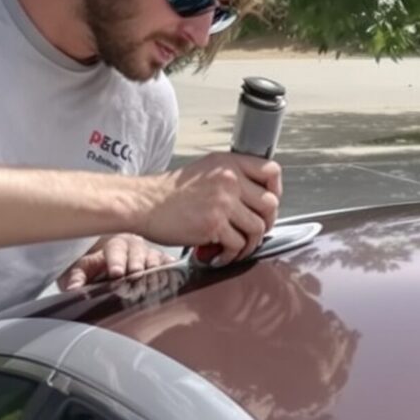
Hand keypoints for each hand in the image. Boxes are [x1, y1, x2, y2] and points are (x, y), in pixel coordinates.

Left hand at [57, 233, 173, 290]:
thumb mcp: (81, 270)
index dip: (116, 260)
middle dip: (137, 264)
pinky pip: (170, 265)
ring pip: (156, 259)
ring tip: (153, 283)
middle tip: (135, 275)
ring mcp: (150, 254)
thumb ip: (76, 277)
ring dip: (154, 271)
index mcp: (114, 245)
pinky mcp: (163, 263)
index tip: (115, 272)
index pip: (116, 249)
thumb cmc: (97, 266)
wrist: (111, 264)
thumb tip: (73, 289)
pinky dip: (172, 271)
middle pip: (139, 253)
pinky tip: (173, 278)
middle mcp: (134, 247)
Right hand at [135, 153, 281, 265]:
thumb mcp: (205, 172)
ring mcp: (223, 201)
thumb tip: (259, 199)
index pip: (271, 171)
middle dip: (265, 223)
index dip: (276, 189)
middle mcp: (229, 179)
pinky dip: (230, 255)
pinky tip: (219, 255)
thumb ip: (232, 179)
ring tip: (233, 247)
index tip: (268, 204)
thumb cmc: (170, 192)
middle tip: (252, 232)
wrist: (143, 203)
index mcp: (229, 164)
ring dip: (248, 244)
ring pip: (257, 228)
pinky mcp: (214, 224)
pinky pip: (238, 245)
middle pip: (271, 204)